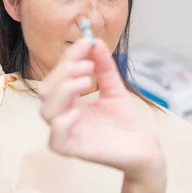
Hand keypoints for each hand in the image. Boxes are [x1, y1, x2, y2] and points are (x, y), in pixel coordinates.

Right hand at [39, 38, 165, 185]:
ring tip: (88, 82)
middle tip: (89, 64)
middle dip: (64, 71)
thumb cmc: (127, 123)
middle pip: (46, 90)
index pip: (58, 75)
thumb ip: (104, 68)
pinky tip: (78, 112)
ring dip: (64, 90)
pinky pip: (55, 140)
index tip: (87, 42)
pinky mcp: (75, 151)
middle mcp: (65, 116)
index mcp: (71, 101)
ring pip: (46, 110)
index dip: (69, 57)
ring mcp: (68, 134)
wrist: (145, 149)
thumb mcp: (116, 89)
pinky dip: (62, 123)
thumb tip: (94, 42)